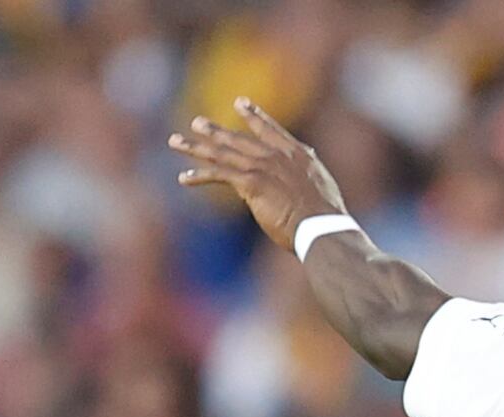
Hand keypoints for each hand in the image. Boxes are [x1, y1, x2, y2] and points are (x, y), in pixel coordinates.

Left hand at [170, 98, 348, 248]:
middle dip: (215, 131)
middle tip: (197, 122)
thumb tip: (308, 163)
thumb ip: (308, 173)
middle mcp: (276, 156)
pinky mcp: (250, 182)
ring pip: (222, 153)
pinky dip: (199, 175)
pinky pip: (219, 175)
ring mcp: (262, 167)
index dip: (254, 116)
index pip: (270, 130)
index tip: (240, 103)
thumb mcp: (322, 187)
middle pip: (239, 139)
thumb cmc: (327, 216)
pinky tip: (183, 177)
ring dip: (196, 147)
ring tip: (177, 142)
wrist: (322, 226)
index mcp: (297, 155)